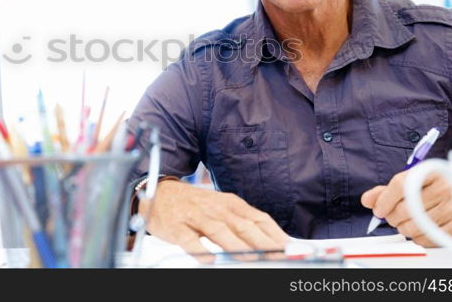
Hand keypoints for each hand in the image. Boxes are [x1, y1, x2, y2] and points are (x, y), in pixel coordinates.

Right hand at [138, 179, 288, 262]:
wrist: (160, 193)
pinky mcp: (176, 226)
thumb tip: (276, 241)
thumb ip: (246, 223)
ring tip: (251, 259)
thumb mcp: (223, 208)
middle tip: (278, 256)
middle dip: (262, 242)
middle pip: (243, 225)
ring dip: (236, 245)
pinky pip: (188, 239)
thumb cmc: (196, 205)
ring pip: (219, 231)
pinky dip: (199, 249)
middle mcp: (217, 208)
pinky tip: (209, 259)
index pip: (259, 218)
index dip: (275, 234)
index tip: (291, 248)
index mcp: (232, 203)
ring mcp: (196, 216)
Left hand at [361, 169, 451, 246]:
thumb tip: (367, 200)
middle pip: (404, 209)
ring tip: (408, 223)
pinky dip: (418, 238)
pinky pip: (427, 239)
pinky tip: (420, 230)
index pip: (401, 185)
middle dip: (392, 217)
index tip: (378, 210)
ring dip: (404, 229)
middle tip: (393, 217)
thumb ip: (387, 190)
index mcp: (431, 172)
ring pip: (413, 226)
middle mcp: (445, 188)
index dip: (384, 200)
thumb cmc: (435, 188)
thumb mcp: (413, 181)